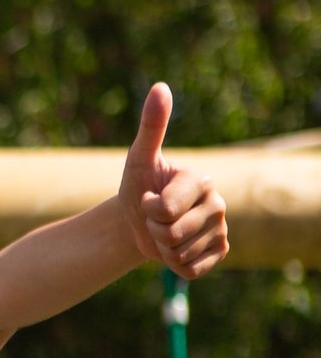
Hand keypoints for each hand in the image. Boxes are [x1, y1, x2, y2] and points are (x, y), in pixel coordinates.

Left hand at [118, 84, 228, 279]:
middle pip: (171, 233)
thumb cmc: (138, 187)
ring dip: (161, 248)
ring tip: (162, 232)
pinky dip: (174, 265)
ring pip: (178, 253)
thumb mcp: (138, 158)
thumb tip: (160, 87)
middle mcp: (218, 203)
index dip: (148, 208)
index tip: (149, 197)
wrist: (137, 222)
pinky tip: (174, 248)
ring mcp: (220, 230)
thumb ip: (151, 126)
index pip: (166, 208)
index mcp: (201, 180)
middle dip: (152, 230)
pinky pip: (190, 270)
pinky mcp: (218, 253)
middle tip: (153, 218)